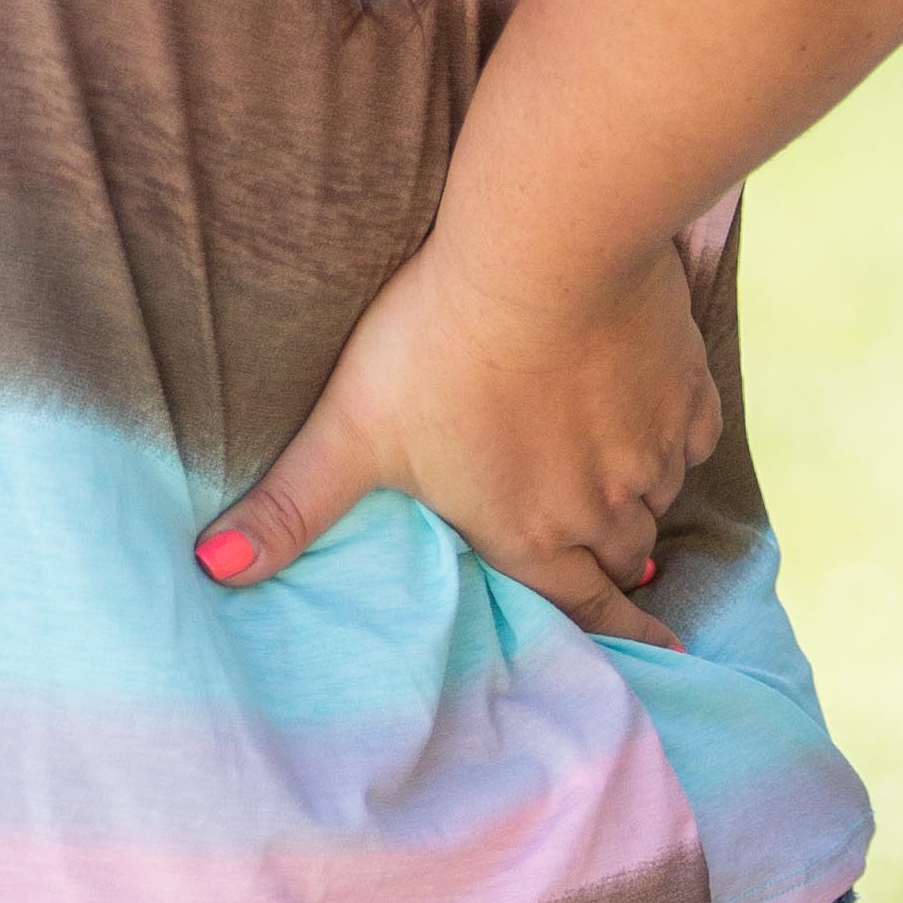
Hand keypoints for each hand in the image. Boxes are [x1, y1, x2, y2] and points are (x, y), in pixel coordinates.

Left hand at [194, 237, 719, 645]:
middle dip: (614, 564)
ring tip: (621, 493)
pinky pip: (691, 434)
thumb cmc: (440, 343)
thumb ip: (291, 508)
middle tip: (620, 571)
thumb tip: (211, 568)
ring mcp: (650, 444)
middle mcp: (602, 504)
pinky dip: (675, 439)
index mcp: (529, 532)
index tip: (653, 654)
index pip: (580, 607)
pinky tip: (657, 424)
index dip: (612, 634)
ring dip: (637, 500)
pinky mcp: (684, 383)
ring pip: (655, 495)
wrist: (547, 248)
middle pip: (619, 553)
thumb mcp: (350, 431)